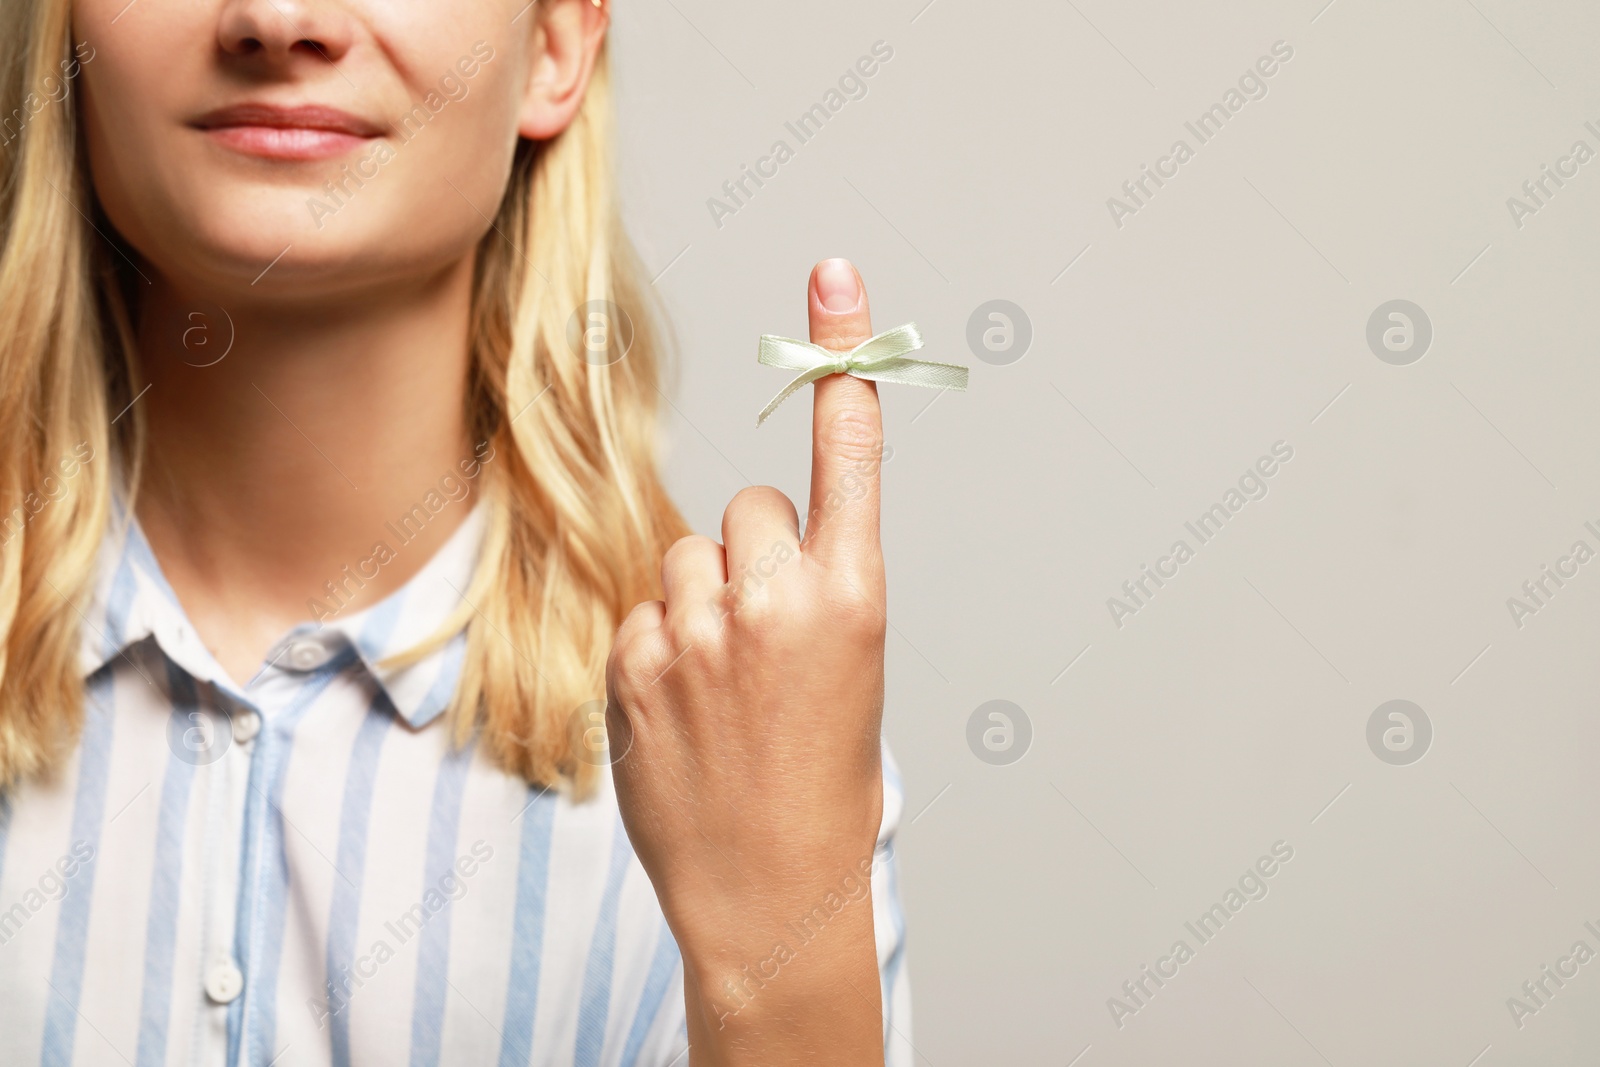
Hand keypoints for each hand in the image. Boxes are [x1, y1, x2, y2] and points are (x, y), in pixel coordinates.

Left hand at [606, 258, 889, 1065]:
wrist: (774, 893)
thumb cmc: (825, 784)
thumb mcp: (851, 671)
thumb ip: (810, 588)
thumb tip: (747, 545)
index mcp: (856, 598)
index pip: (847, 456)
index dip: (842, 358)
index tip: (832, 277)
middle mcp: (779, 600)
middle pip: (750, 508)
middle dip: (755, 557)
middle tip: (767, 641)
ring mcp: (700, 631)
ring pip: (688, 554)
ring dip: (702, 601)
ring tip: (724, 686)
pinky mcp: (636, 661)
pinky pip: (645, 608)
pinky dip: (661, 644)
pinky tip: (684, 710)